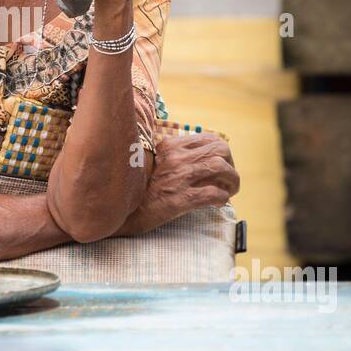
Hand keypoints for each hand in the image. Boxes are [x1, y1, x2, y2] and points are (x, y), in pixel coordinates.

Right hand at [115, 132, 239, 235]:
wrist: (119, 211)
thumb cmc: (139, 189)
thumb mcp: (155, 163)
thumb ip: (175, 157)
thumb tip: (203, 159)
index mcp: (170, 146)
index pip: (209, 139)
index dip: (222, 152)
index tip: (222, 164)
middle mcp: (176, 158)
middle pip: (220, 149)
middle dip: (231, 165)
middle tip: (228, 179)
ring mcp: (178, 177)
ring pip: (220, 168)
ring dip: (231, 181)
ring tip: (229, 191)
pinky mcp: (180, 198)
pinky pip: (213, 193)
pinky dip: (222, 198)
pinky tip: (219, 203)